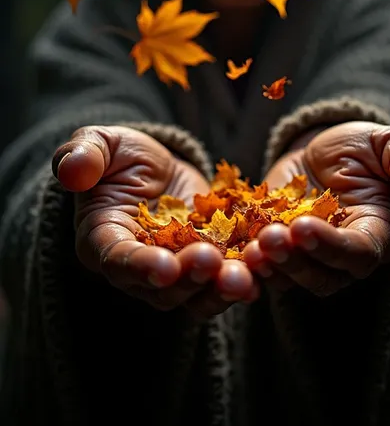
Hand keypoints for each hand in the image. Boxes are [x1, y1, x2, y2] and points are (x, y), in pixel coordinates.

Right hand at [53, 125, 256, 317]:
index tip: (164, 268)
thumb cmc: (120, 156)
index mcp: (103, 240)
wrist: (156, 167)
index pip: (118, 260)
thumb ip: (83, 155)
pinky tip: (268, 270)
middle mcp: (138, 269)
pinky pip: (227, 279)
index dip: (140, 267)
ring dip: (221, 289)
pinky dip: (248, 277)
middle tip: (214, 263)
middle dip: (189, 279)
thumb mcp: (99, 145)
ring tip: (247, 277)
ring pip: (197, 294)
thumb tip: (72, 170)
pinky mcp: (209, 263)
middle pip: (161, 289)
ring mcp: (176, 272)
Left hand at [244, 121, 389, 296]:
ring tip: (248, 248)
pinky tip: (229, 250)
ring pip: (290, 278)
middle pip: (322, 275)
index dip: (332, 246)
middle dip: (295, 261)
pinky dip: (246, 263)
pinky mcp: (277, 251)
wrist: (321, 150)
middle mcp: (344, 258)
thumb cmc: (361, 148)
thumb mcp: (388, 143)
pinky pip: (262, 267)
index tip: (303, 227)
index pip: (359, 253)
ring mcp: (308, 259)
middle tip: (269, 239)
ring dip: (268, 268)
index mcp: (378, 235)